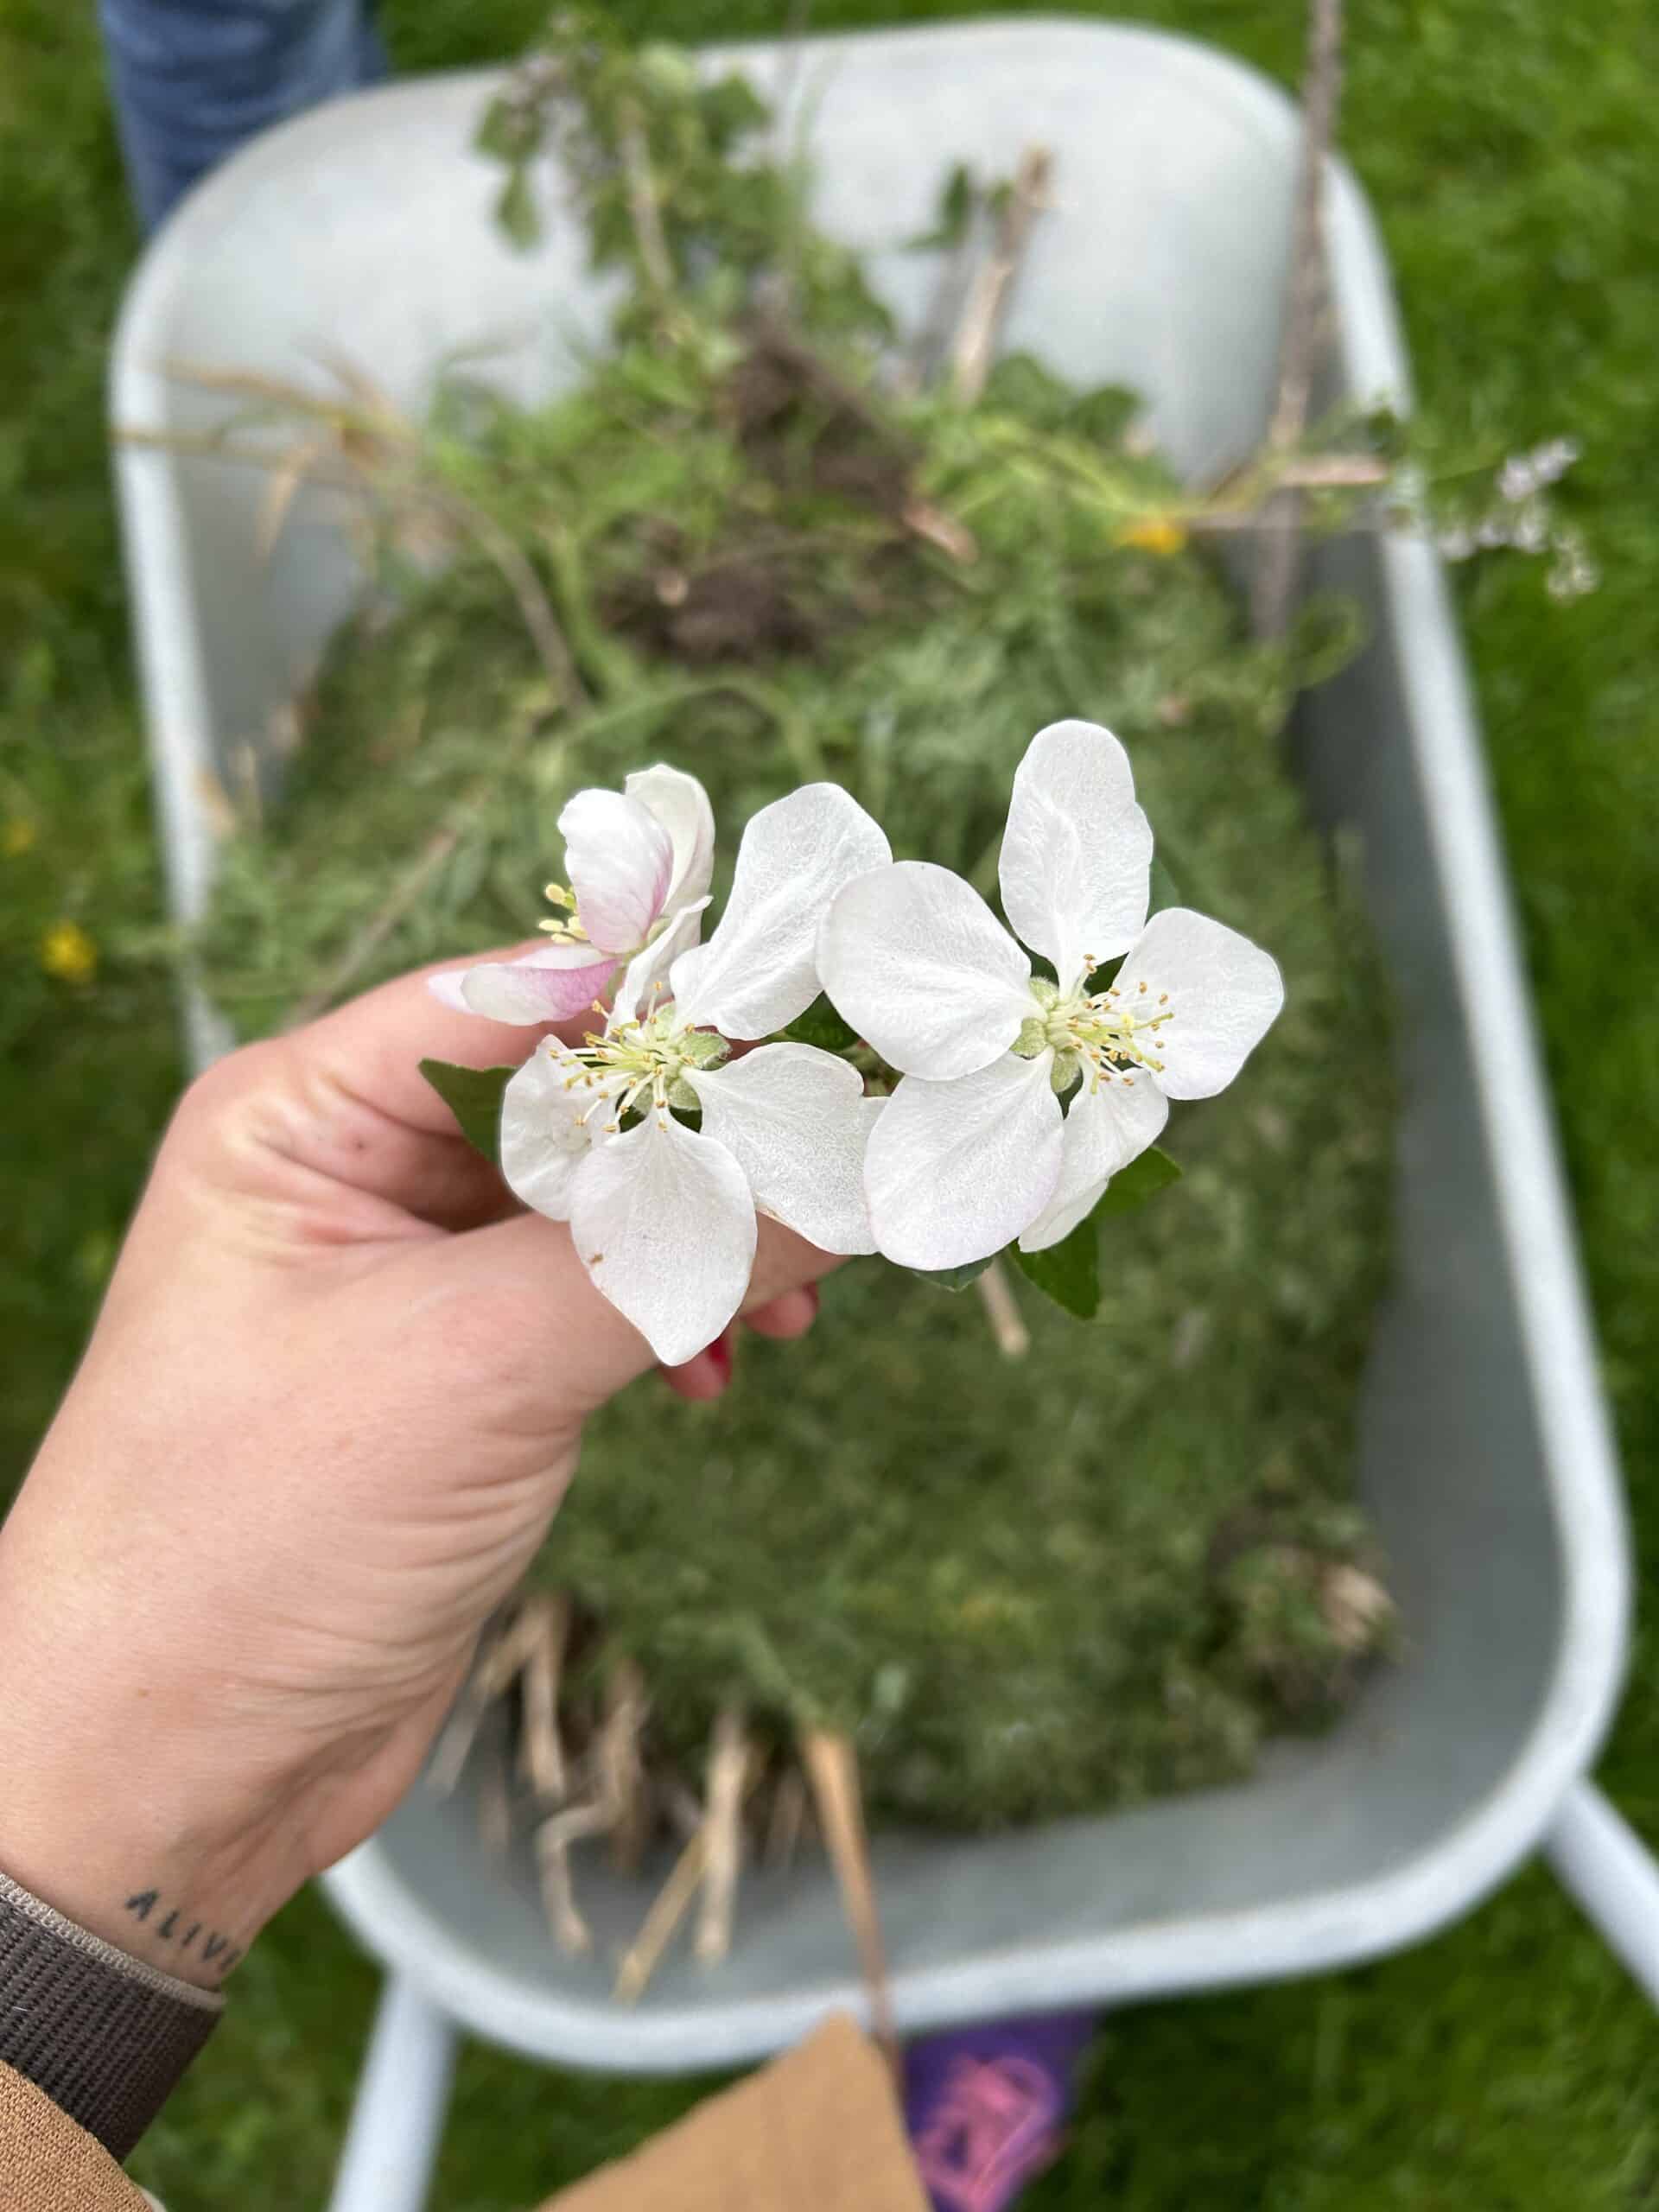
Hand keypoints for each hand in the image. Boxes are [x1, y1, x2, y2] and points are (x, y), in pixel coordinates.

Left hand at [0, 960, 832, 1985]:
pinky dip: (669, 1317)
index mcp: (304, 1112)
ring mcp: (407, 1276)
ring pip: (599, 1202)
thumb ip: (668, 1250)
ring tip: (784, 1301)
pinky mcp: (458, 1371)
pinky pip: (595, 1296)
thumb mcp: (479, 1366)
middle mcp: (351, 1171)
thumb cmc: (254, 1542)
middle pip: (575, 1096)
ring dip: (701, 1241)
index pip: (524, 1000)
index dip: (674, 1010)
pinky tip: (714, 1369)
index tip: (822, 1033)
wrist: (172, 1771)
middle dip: (704, 1141)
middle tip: (831, 1178)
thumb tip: (847, 1167)